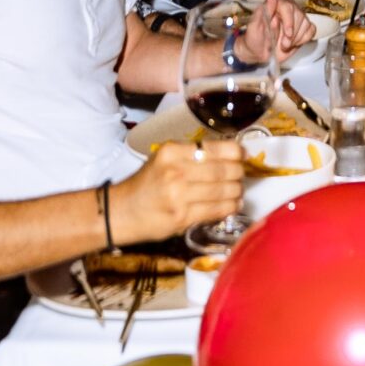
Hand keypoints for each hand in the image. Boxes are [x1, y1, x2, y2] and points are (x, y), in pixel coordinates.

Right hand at [120, 139, 244, 243]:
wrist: (121, 211)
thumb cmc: (146, 183)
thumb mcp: (163, 159)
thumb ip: (191, 155)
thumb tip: (228, 155)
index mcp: (171, 152)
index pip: (213, 148)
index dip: (235, 152)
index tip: (243, 154)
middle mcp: (176, 171)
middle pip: (222, 170)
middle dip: (238, 173)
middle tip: (242, 175)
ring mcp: (179, 196)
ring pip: (222, 191)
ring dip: (237, 191)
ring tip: (239, 191)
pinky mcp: (182, 217)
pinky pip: (216, 210)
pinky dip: (230, 207)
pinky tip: (233, 205)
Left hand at [237, 0, 312, 61]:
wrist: (259, 52)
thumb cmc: (255, 39)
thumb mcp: (254, 26)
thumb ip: (263, 9)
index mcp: (275, 3)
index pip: (287, 6)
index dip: (289, 22)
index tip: (288, 34)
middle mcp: (288, 7)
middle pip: (299, 16)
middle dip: (292, 34)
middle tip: (283, 44)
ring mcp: (297, 16)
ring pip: (306, 24)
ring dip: (296, 38)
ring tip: (284, 44)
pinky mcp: (304, 26)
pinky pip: (311, 30)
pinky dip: (303, 39)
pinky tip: (293, 42)